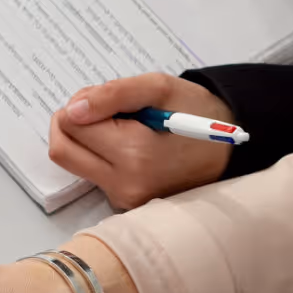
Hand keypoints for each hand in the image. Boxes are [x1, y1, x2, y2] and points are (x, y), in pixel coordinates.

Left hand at [49, 73, 235, 209]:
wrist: (229, 150)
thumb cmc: (197, 114)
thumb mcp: (159, 88)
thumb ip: (112, 94)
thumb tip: (73, 110)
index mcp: (134, 153)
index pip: (71, 125)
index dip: (82, 104)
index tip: (107, 98)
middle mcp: (125, 184)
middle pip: (62, 150)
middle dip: (71, 122)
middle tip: (101, 108)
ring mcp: (124, 199)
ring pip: (75, 163)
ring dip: (86, 139)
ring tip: (123, 125)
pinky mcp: (124, 204)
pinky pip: (93, 175)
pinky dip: (100, 154)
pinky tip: (128, 143)